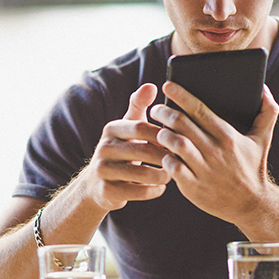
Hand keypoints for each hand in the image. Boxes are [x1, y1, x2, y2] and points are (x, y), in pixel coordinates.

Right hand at [81, 83, 170, 211]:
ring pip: (141, 174)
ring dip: (162, 175)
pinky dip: (154, 190)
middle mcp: (103, 148)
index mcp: (111, 129)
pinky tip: (161, 187)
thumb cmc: (121, 150)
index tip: (178, 140)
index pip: (141, 128)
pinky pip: (137, 192)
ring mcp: (102, 171)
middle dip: (165, 156)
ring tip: (172, 174)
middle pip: (143, 150)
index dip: (162, 135)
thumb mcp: (126, 126)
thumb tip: (152, 86)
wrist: (96, 184)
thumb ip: (139, 106)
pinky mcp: (106, 192)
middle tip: (182, 160)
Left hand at [150, 81, 278, 222]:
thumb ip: (267, 111)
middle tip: (156, 109)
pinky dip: (164, 159)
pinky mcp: (193, 187)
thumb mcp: (263, 139)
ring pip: (175, 144)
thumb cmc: (253, 167)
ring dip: (162, 134)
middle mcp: (214, 151)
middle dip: (164, 112)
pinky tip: (162, 154)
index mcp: (228, 136)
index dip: (180, 95)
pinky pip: (172, 168)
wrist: (251, 204)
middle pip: (182, 124)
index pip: (199, 109)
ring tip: (158, 130)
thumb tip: (263, 88)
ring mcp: (203, 169)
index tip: (168, 84)